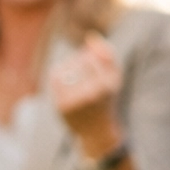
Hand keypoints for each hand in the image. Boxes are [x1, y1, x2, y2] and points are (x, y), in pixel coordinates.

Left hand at [49, 34, 123, 152]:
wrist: (96, 132)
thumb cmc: (105, 101)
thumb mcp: (113, 78)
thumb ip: (107, 55)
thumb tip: (90, 37)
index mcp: (108, 85)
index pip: (92, 57)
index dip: (89, 55)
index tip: (90, 61)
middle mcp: (92, 93)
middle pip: (80, 61)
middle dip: (79, 60)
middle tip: (80, 65)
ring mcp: (75, 100)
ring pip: (66, 68)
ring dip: (68, 66)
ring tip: (72, 72)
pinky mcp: (62, 106)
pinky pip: (55, 78)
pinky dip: (59, 75)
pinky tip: (64, 80)